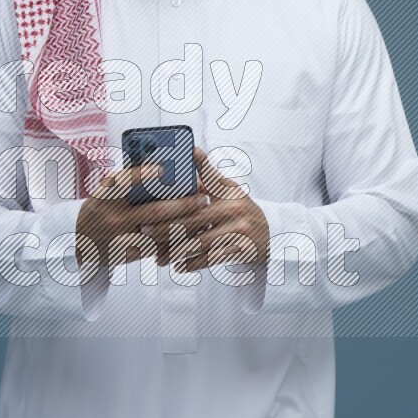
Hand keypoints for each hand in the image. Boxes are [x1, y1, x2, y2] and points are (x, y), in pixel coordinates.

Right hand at [75, 158, 212, 270]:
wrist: (82, 244)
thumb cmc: (100, 209)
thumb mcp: (106, 193)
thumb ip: (129, 182)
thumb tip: (164, 171)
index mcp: (104, 196)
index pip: (122, 182)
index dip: (142, 175)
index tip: (162, 169)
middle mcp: (111, 217)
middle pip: (154, 212)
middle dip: (182, 205)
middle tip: (202, 198)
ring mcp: (119, 238)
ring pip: (161, 233)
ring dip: (185, 225)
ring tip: (203, 216)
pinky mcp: (127, 255)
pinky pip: (156, 248)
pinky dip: (174, 240)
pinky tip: (190, 233)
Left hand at [141, 146, 270, 274]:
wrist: (273, 235)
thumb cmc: (243, 210)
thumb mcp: (230, 189)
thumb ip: (209, 174)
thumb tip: (192, 150)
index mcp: (227, 193)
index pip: (196, 194)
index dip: (173, 199)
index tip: (151, 205)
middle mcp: (234, 210)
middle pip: (193, 220)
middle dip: (166, 227)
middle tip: (145, 231)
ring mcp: (239, 231)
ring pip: (200, 243)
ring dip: (176, 251)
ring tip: (158, 257)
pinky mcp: (242, 249)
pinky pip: (212, 259)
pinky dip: (193, 264)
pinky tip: (179, 268)